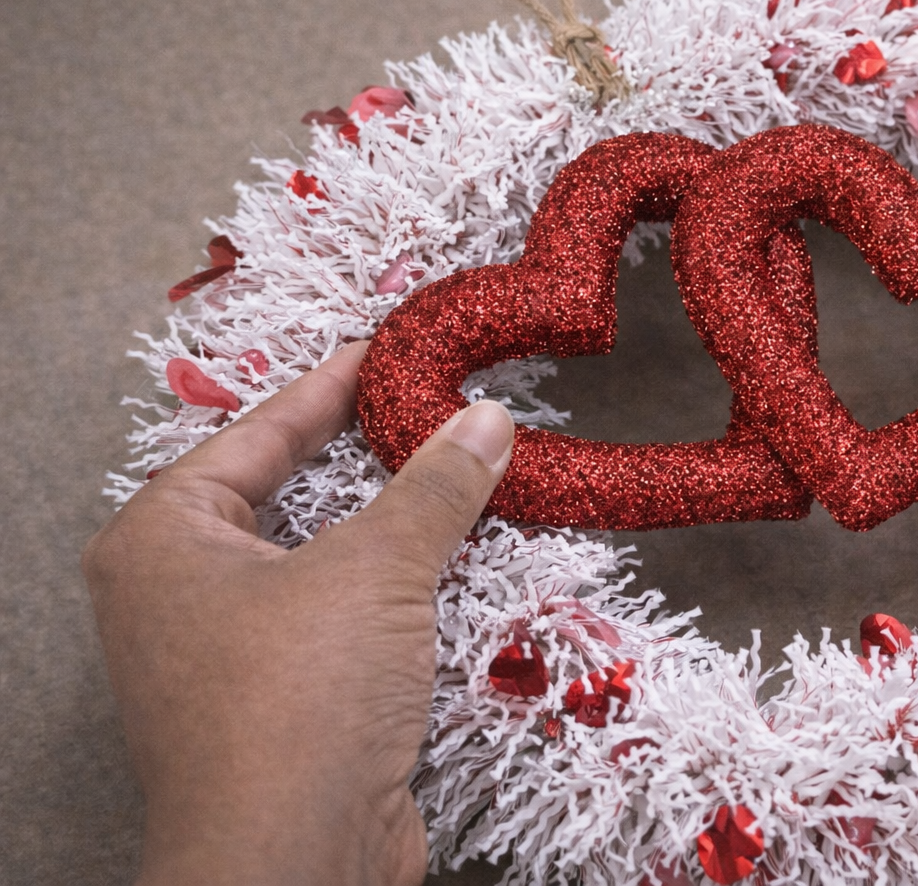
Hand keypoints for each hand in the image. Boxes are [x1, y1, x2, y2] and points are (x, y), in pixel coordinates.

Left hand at [83, 342, 515, 884]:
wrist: (294, 861)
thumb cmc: (296, 701)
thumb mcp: (373, 570)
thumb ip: (433, 488)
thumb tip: (485, 421)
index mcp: (162, 541)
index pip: (256, 434)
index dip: (329, 388)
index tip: (386, 353)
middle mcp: (179, 594)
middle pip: (285, 495)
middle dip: (365, 457)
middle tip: (429, 409)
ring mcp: (226, 655)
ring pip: (318, 561)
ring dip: (389, 527)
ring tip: (453, 475)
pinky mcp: (279, 705)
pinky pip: (339, 619)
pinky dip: (392, 589)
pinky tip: (447, 565)